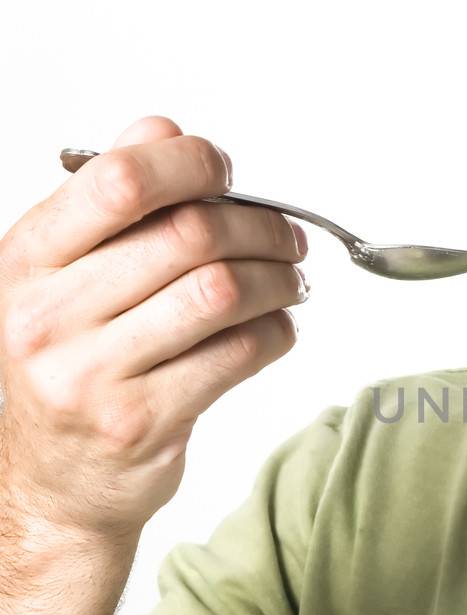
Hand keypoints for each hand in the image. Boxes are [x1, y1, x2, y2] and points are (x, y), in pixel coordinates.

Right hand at [0, 115, 308, 540]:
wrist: (53, 484)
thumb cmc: (69, 365)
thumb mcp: (60, 275)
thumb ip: (109, 201)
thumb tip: (163, 129)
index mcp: (26, 260)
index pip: (119, 180)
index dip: (191, 163)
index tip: (227, 174)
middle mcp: (49, 315)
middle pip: (188, 235)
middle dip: (259, 226)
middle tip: (288, 236)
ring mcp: (93, 374)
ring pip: (221, 292)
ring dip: (278, 279)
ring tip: (292, 281)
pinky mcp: (143, 421)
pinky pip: (237, 354)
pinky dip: (276, 331)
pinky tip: (277, 326)